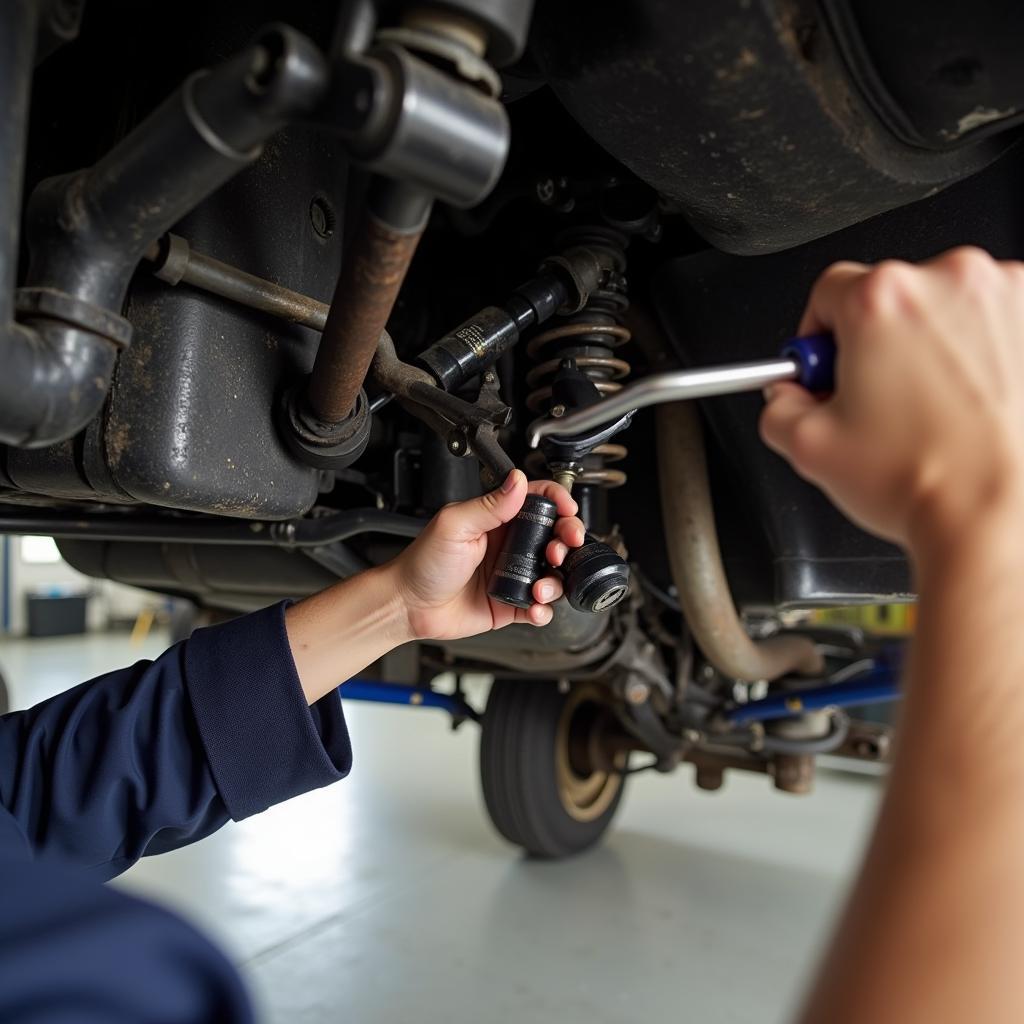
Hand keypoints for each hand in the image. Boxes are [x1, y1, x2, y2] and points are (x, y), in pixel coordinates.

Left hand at [389, 468, 584, 640]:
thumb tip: (517, 481)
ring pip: (553, 574)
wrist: (408, 606)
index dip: (559, 501)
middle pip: (555, 536)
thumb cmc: (423, 563)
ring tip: (540, 588)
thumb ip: (489, 504)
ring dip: (556, 581)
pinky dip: (545, 609)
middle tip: (561, 549)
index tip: (568, 510)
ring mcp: (513, 574)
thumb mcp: (454, 525)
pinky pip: (541, 606)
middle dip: (567, 541)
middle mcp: (510, 544)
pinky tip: (534, 607)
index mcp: (498, 519)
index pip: (538, 500)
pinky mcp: (511, 603)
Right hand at [760, 247, 1023, 555]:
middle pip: (893, 298)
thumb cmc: (923, 480)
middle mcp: (950, 282)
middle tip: (880, 399)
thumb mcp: (808, 449)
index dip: (819, 335)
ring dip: (936, 347)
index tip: (828, 365)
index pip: (828, 292)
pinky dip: (987, 357)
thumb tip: (787, 396)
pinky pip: (1002, 327)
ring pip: (949, 310)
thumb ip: (779, 408)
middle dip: (880, 344)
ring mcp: (1010, 298)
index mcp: (881, 301)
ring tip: (935, 410)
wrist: (999, 517)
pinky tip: (976, 406)